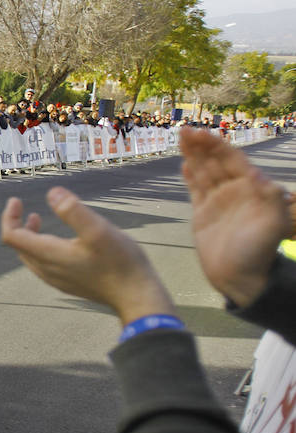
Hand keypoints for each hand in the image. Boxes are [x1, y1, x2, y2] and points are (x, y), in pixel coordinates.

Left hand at [0, 187, 174, 324]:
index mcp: (48, 255)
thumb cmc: (120, 262)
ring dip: (29, 236)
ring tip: (38, 219)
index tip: (16, 200)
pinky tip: (59, 240)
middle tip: (24, 207)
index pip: (12, 237)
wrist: (136, 296)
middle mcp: (47, 270)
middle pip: (19, 246)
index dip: (9, 217)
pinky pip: (43, 264)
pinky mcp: (68, 283)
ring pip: (30, 256)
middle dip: (17, 225)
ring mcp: (57, 279)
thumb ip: (73, 211)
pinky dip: (41, 247)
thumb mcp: (98, 230)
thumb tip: (52, 193)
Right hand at [179, 127, 291, 306]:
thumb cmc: (259, 252)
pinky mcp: (203, 214)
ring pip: (204, 172)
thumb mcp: (273, 223)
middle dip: (202, 145)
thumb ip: (269, 197)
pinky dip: (191, 176)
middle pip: (216, 162)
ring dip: (194, 155)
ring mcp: (218, 202)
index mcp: (251, 189)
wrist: (241, 278)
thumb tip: (254, 172)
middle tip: (185, 130)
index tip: (201, 133)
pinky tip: (184, 164)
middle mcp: (234, 191)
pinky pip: (196, 189)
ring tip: (182, 139)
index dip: (216, 145)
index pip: (232, 159)